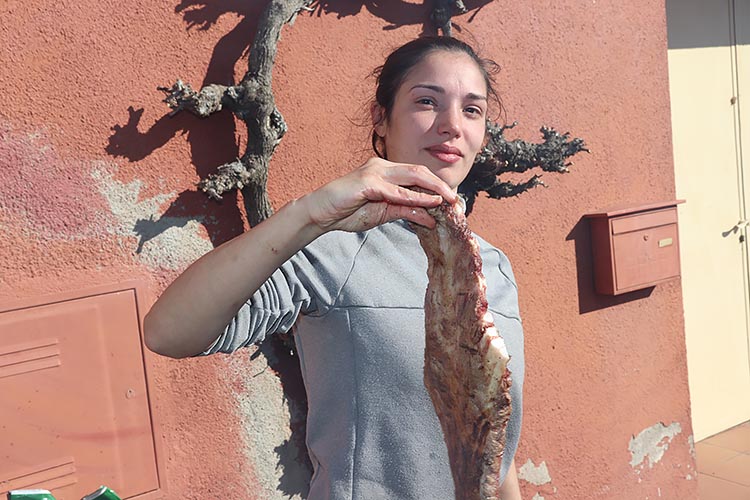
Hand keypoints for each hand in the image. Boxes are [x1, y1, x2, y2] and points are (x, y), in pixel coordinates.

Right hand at [302, 158, 456, 232]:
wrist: (321, 213)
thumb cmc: (348, 210)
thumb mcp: (384, 213)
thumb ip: (406, 211)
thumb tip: (431, 217)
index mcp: (386, 171)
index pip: (418, 175)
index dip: (437, 186)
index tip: (452, 200)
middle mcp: (383, 166)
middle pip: (419, 171)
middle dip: (441, 186)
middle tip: (456, 200)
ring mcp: (375, 172)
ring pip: (411, 177)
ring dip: (433, 189)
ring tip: (448, 201)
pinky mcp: (368, 183)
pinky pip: (396, 191)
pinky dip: (415, 197)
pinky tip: (428, 203)